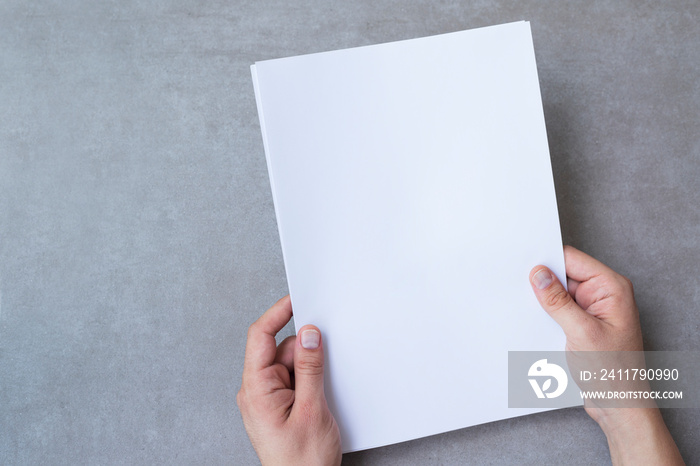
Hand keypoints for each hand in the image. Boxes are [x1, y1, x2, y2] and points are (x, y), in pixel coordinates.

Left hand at [237, 296, 341, 465]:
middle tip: (324, 351)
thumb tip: (309, 334)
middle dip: (302, 347)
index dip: (277, 313)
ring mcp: (267, 398)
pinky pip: (293, 378)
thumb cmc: (301, 462)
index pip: (260, 337)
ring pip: (288, 363)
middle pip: (278, 348)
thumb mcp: (312, 409)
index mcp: (256, 389)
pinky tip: (319, 392)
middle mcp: (257, 391)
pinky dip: (308, 377)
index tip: (296, 299)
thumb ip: (309, 368)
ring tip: (321, 390)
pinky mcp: (279, 404)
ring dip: (307, 366)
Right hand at [529, 245, 682, 464]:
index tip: (525, 269)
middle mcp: (604, 295)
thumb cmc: (613, 373)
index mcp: (612, 288)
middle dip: (544, 283)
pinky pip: (560, 310)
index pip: (573, 260)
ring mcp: (593, 310)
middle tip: (524, 292)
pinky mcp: (584, 323)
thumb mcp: (581, 332)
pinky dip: (548, 315)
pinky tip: (540, 326)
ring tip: (535, 316)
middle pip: (564, 275)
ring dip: (545, 303)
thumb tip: (539, 274)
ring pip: (559, 293)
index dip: (548, 262)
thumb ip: (557, 301)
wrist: (619, 405)